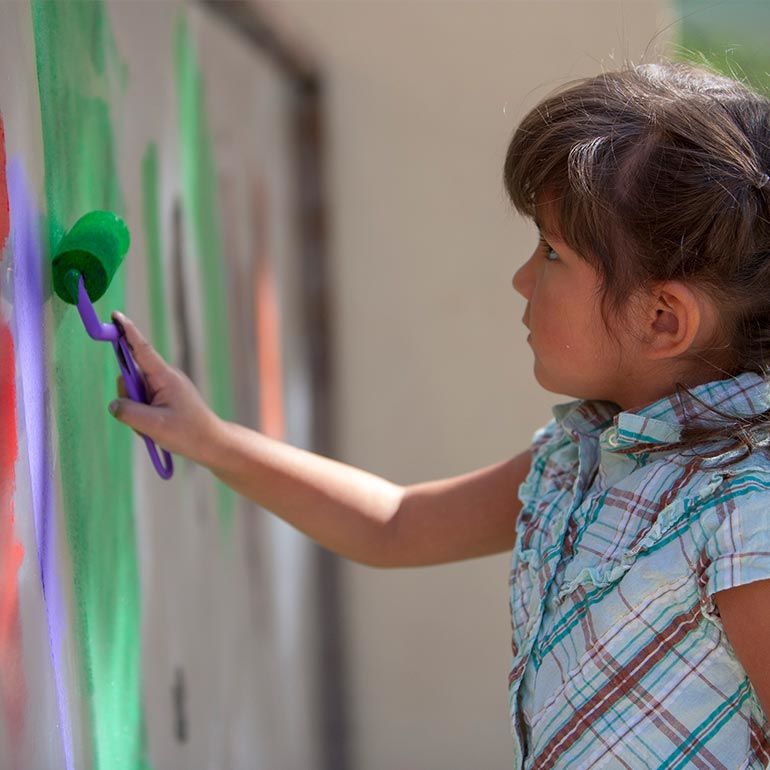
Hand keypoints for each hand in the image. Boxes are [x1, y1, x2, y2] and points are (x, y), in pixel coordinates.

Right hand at [109, 310, 224, 467]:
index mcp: (165, 377)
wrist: (211, 444)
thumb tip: (114, 404)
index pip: (141, 349)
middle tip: (141, 417)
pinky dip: (142, 417)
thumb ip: (128, 411)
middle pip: (131, 376)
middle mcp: (164, 378)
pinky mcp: (164, 399)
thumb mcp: (153, 425)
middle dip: (128, 396)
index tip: (115, 316)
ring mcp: (164, 389)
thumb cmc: (188, 433)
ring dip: (136, 411)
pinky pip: (142, 404)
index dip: (127, 332)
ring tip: (152, 427)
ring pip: (135, 393)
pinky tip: (155, 429)